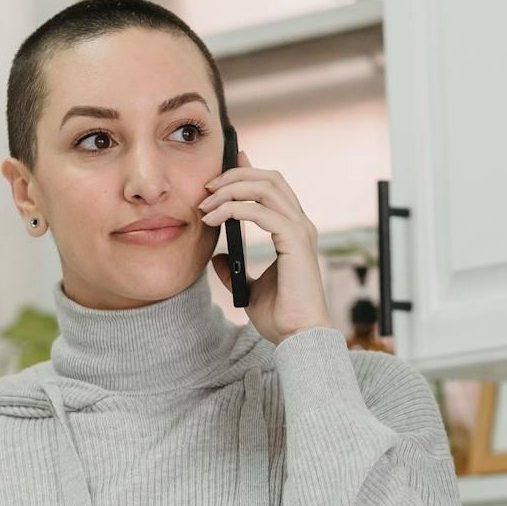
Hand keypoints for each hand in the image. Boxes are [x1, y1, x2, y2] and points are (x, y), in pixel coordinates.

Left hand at [198, 150, 334, 344]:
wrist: (297, 336)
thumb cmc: (281, 316)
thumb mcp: (248, 288)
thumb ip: (233, 270)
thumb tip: (216, 257)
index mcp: (293, 231)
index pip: (273, 187)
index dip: (248, 171)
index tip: (221, 169)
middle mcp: (300, 225)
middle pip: (269, 178)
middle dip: (235, 176)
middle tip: (206, 187)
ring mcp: (300, 230)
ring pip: (265, 187)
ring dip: (231, 190)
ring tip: (206, 204)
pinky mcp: (294, 241)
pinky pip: (261, 211)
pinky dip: (234, 209)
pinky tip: (214, 219)